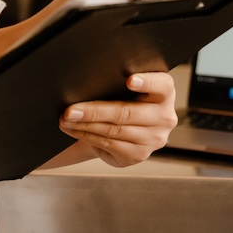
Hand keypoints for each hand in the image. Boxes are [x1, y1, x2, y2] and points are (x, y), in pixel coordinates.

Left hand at [58, 72, 176, 167]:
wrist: (126, 128)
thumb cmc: (125, 99)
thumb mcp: (128, 87)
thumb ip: (119, 80)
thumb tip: (87, 78)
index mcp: (166, 93)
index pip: (161, 85)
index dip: (146, 82)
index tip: (129, 80)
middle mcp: (164, 117)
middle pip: (127, 113)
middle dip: (94, 111)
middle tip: (70, 110)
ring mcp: (154, 139)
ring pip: (114, 130)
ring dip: (85, 126)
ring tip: (66, 120)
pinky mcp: (139, 154)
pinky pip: (109, 144)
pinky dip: (87, 136)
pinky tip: (74, 130)